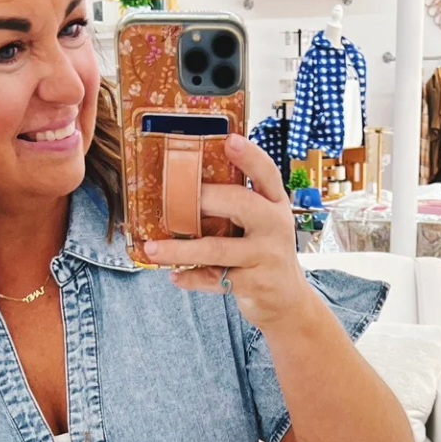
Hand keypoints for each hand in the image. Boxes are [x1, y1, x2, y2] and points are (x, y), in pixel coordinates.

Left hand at [142, 134, 308, 330]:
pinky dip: (191, 278)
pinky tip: (175, 276)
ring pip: (217, 249)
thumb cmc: (265, 254)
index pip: (267, 173)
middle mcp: (274, 226)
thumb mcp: (262, 225)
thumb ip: (238, 207)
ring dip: (180, 249)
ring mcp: (265, 256)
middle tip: (172, 197)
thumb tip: (188, 189)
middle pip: (240, 204)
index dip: (249, 156)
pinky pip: (214, 279)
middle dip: (205, 198)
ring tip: (153, 249)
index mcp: (275, 204)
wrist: (288, 301)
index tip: (229, 140)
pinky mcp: (253, 284)